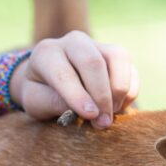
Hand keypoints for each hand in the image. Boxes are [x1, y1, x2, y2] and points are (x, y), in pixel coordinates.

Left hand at [9, 31, 139, 128]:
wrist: (48, 82)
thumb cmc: (40, 94)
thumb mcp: (36, 102)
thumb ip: (53, 103)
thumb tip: (86, 109)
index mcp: (46, 53)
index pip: (63, 72)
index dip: (77, 95)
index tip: (90, 115)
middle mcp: (73, 42)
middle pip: (93, 62)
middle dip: (101, 96)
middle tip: (102, 123)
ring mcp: (97, 45)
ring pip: (118, 57)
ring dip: (119, 90)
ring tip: (110, 115)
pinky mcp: (115, 55)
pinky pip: (130, 69)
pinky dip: (129, 92)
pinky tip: (117, 109)